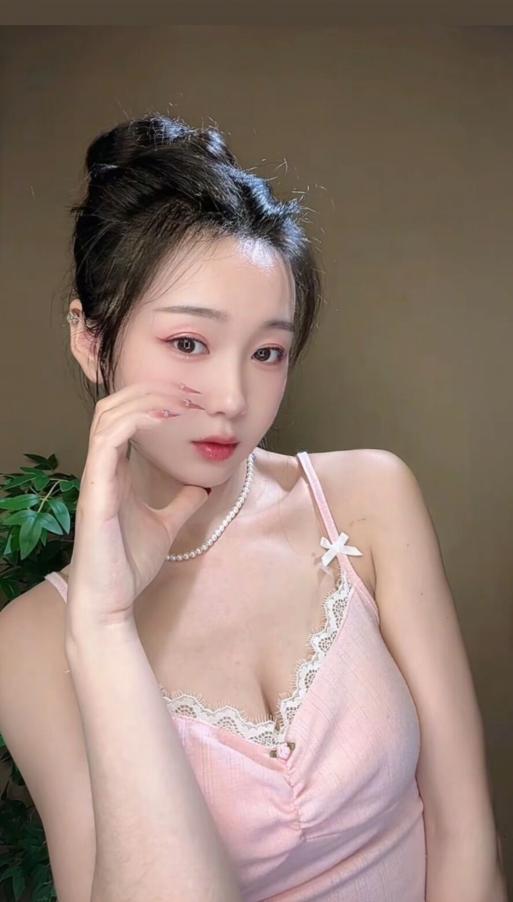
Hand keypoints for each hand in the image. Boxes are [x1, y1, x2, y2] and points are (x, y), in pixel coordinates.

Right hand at [65, 380, 208, 631]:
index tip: (193, 401)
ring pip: (107, 415)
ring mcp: (96, 478)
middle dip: (151, 391)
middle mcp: (102, 469)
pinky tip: (165, 421)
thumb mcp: (166, 526)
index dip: (155, 400)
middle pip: (113, 406)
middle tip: (190, 394)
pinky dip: (136, 421)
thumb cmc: (128, 566)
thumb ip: (181, 503)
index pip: (125, 418)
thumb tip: (202, 486)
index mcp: (115, 473)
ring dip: (146, 401)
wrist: (111, 602)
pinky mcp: (96, 492)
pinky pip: (107, 441)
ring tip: (181, 403)